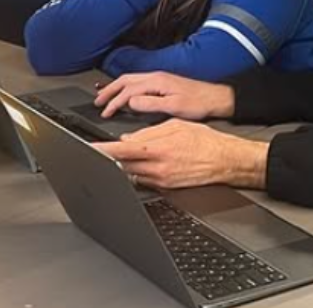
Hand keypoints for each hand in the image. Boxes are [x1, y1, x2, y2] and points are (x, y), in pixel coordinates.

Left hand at [94, 120, 268, 189]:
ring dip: (126, 165)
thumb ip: (148, 132)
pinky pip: (144, 181)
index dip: (100, 152)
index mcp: (156, 149)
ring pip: (131, 173)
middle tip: (102, 152)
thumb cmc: (205, 141)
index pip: (120, 151)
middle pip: (121, 165)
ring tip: (132, 156)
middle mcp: (156, 168)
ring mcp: (160, 180)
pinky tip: (146, 164)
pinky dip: (139, 172)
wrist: (225, 161)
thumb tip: (127, 139)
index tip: (86, 150)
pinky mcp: (165, 187)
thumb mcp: (175, 125)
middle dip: (110, 159)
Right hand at [96, 71, 233, 119]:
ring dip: (116, 88)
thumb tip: (130, 103)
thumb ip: (150, 104)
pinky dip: (126, 88)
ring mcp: (159, 78)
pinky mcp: (162, 83)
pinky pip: (137, 82)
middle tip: (97, 102)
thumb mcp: (174, 106)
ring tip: (105, 97)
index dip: (114, 102)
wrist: (215, 98)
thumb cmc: (199, 102)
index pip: (128, 90)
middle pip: (125, 80)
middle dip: (109, 91)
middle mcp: (156, 76)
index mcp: (156, 81)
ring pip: (130, 79)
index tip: (105, 112)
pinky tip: (125, 95)